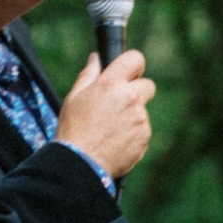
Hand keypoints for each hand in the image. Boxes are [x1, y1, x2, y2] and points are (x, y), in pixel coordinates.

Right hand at [56, 50, 156, 177]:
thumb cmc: (74, 129)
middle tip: (118, 103)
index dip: (133, 65)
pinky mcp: (145, 138)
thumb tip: (96, 59)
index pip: (136, 59)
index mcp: (111, 84)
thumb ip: (89, 75)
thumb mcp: (75, 97)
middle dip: (137, 91)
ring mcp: (140, 120)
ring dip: (132, 116)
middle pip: (148, 85)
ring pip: (142, 111)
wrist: (82, 163)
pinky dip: (133, 134)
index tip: (128, 73)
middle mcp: (130, 99)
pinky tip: (115, 141)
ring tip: (110, 129)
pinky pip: (143, 130)